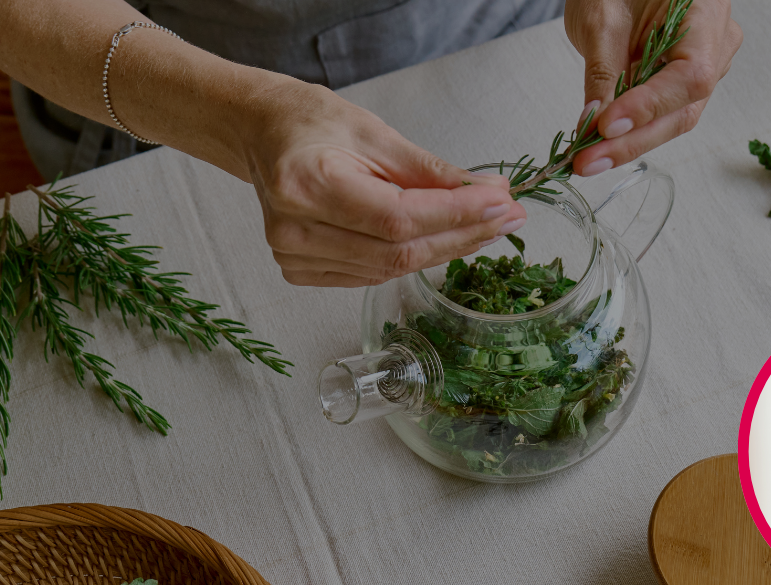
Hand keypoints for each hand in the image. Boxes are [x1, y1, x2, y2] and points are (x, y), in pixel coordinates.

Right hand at [245, 81, 526, 286]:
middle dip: (462, 235)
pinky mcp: (301, 271)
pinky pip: (372, 275)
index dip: (456, 215)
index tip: (502, 202)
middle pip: (398, 252)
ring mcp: (293, 256)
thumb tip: (488, 193)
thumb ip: (429, 171)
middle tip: (508, 217)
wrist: (262, 134)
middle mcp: (293, 229)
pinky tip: (443, 239)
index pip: (398, 217)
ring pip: (390, 269)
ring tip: (486, 226)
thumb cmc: (311, 123)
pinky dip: (412, 258)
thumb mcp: (374, 133)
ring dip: (444, 249)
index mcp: (305, 184)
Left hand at [563, 0, 741, 175]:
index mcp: (706, 11)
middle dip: (633, 140)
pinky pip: (665, 112)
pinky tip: (601, 145)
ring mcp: (708, 61)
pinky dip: (633, 130)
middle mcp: (717, 41)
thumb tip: (593, 125)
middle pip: (684, 108)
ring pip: (675, 117)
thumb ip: (602, 72)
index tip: (606, 126)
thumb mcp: (600, 17)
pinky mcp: (685, 78)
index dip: (648, 107)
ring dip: (631, 142)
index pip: (690, 76)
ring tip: (589, 158)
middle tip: (588, 161)